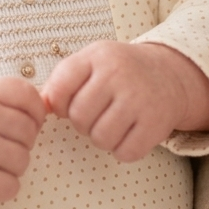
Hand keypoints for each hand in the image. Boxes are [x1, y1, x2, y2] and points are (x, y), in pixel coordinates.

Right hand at [0, 77, 45, 208]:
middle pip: (30, 132)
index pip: (29, 96)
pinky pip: (12, 186)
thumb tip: (47, 107)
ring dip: (10, 167)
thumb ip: (6, 97)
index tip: (23, 122)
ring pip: (23, 161)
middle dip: (19, 143)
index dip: (35, 112)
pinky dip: (1, 188)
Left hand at [41, 40, 208, 161]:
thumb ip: (62, 81)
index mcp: (98, 56)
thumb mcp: (91, 63)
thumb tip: (39, 107)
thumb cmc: (120, 72)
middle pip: (79, 118)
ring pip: (100, 138)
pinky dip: (124, 150)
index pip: (59, 90)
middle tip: (97, 114)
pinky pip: (125, 152)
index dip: (59, 105)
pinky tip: (130, 133)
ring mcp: (139, 98)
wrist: (169, 74)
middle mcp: (119, 73)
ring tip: (113, 123)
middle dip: (83, 123)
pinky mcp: (156, 123)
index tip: (71, 104)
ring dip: (102, 138)